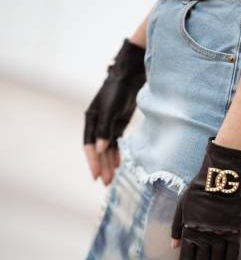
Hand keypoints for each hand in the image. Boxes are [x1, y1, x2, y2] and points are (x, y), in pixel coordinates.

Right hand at [83, 39, 145, 184]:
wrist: (130, 76)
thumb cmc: (118, 90)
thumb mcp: (111, 110)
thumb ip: (105, 129)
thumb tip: (101, 149)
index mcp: (91, 119)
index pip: (90, 145)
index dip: (92, 161)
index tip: (96, 176)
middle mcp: (97, 123)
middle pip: (99, 150)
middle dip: (101, 166)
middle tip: (106, 183)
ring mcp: (108, 124)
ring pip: (107, 148)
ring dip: (108, 163)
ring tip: (111, 178)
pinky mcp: (118, 123)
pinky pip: (115, 143)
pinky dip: (116, 153)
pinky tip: (118, 164)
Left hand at [171, 138, 240, 259]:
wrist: (221, 180)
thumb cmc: (198, 191)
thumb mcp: (180, 208)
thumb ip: (175, 229)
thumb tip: (174, 248)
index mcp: (189, 231)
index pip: (186, 259)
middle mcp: (204, 236)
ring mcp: (220, 235)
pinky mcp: (234, 232)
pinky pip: (233, 255)